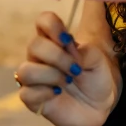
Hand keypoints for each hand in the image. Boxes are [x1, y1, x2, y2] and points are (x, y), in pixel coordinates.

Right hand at [16, 11, 120, 125]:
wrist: (99, 104)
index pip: (43, 21)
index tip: (68, 39)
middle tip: (75, 69)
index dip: (52, 25)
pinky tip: (57, 94)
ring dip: (50, 75)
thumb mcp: (98, 60)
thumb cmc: (95, 76)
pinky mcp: (32, 99)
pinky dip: (44, 93)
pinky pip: (25, 93)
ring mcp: (35, 78)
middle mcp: (41, 56)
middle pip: (34, 45)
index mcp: (56, 40)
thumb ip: (84, 51)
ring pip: (25, 70)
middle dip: (57, 57)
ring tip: (66, 81)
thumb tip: (68, 50)